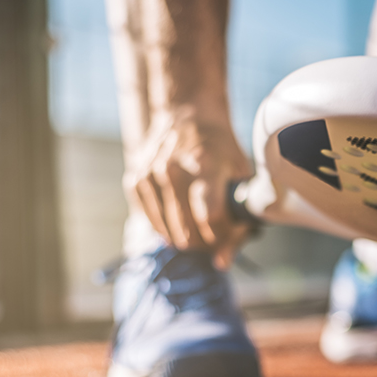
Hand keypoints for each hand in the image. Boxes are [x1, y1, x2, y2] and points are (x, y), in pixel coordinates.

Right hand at [124, 107, 251, 269]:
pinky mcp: (135, 178)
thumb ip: (239, 223)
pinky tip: (178, 216)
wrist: (189, 113)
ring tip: (199, 228)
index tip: (231, 233)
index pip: (212, 218)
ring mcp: (150, 173)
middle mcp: (173, 168)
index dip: (224, 235)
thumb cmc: (222, 149)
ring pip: (167, 232)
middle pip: (188, 231)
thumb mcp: (241, 177)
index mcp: (205, 165)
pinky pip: (149, 221)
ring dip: (186, 238)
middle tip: (216, 234)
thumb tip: (221, 264)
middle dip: (207, 243)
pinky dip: (165, 226)